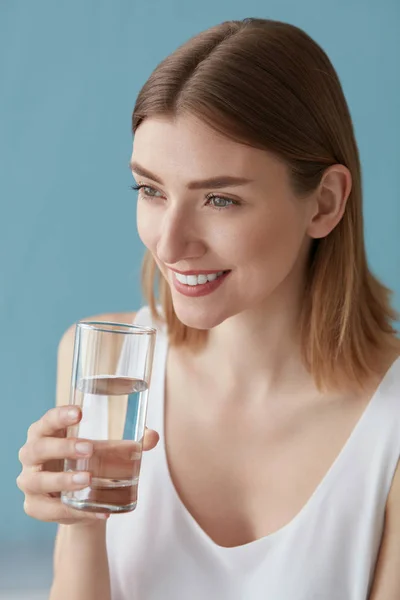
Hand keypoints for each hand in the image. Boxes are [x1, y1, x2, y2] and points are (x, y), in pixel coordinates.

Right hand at [17, 405, 158, 524]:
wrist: (84, 500)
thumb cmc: (92, 461)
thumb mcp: (109, 449)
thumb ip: (131, 442)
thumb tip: (152, 437)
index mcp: (47, 432)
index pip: (47, 420)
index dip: (60, 415)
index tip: (80, 413)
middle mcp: (32, 454)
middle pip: (38, 447)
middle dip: (63, 447)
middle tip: (89, 448)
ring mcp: (30, 481)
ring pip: (37, 480)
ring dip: (63, 480)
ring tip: (88, 480)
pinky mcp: (35, 506)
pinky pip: (50, 510)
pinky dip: (74, 511)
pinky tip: (99, 511)